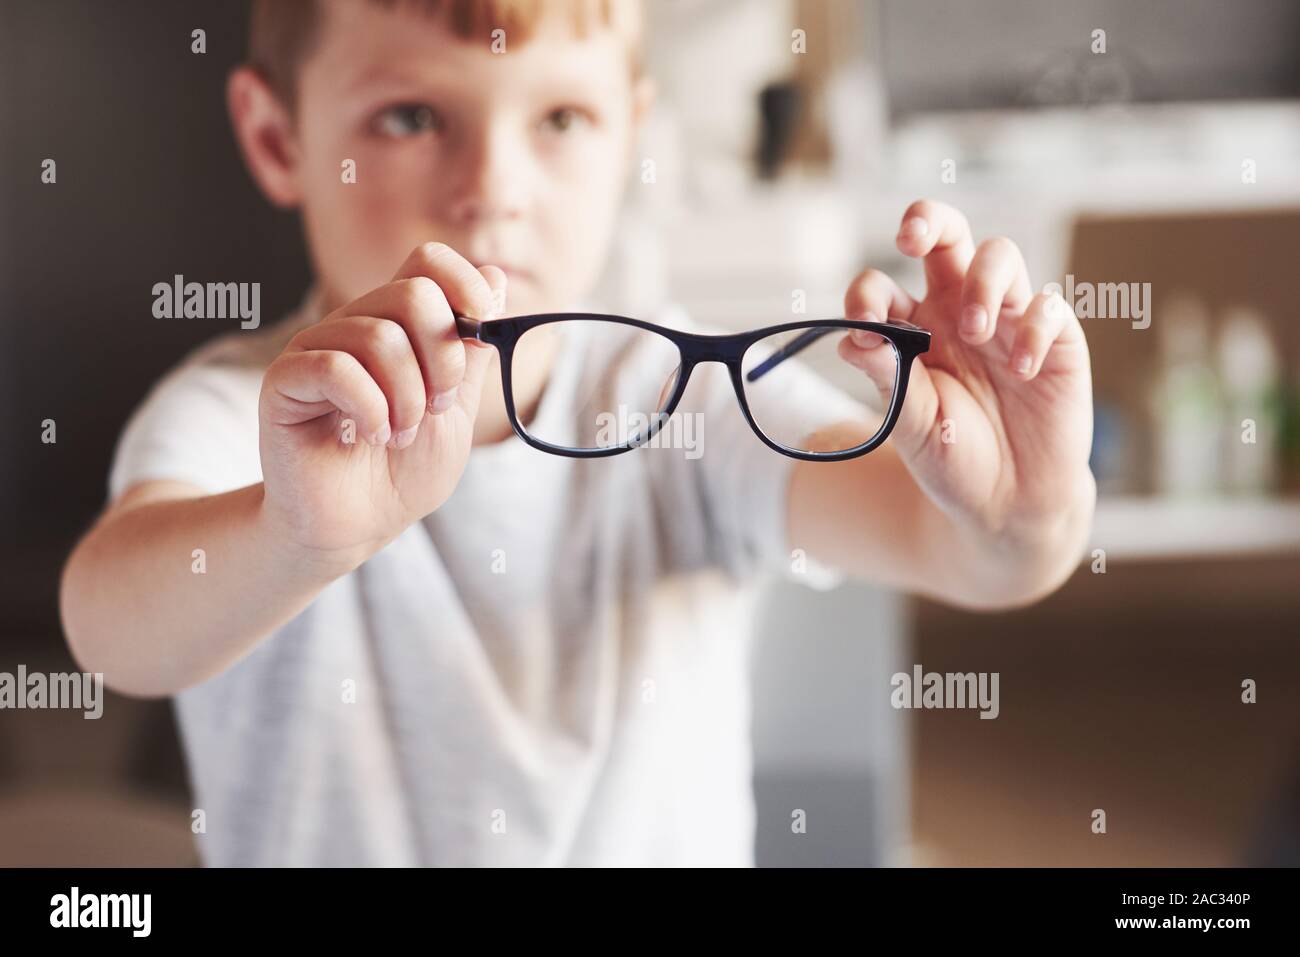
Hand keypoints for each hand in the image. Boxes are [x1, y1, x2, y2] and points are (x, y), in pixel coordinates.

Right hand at [258, 242, 503, 561]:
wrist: (358, 526)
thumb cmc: (404, 472)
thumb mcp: (456, 410)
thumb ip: (472, 351)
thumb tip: (495, 277)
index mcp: (399, 324)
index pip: (428, 261)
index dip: (464, 283)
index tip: (484, 325)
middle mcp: (355, 324)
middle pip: (413, 294)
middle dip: (444, 359)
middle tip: (437, 407)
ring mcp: (317, 348)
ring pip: (379, 336)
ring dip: (408, 398)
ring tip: (401, 435)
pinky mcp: (285, 379)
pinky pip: (336, 368)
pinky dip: (370, 408)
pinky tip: (373, 435)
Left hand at [840, 200, 1094, 543]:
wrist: (1008, 502)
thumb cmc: (953, 459)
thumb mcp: (910, 425)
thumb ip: (886, 378)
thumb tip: (853, 336)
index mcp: (912, 330)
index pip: (881, 287)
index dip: (867, 294)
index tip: (864, 323)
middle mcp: (956, 313)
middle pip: (945, 237)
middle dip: (927, 221)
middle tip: (911, 237)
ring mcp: (1007, 320)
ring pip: (998, 255)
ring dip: (982, 282)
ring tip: (974, 332)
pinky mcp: (1055, 340)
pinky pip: (1047, 307)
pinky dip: (1032, 330)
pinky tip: (1020, 370)